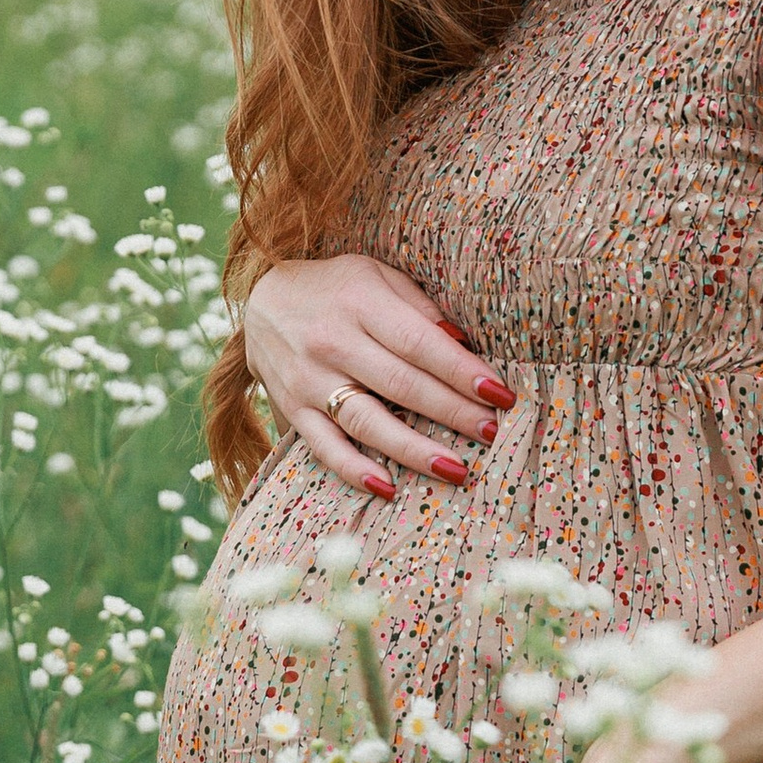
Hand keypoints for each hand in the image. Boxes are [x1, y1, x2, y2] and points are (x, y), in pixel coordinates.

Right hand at [241, 254, 515, 499]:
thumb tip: (462, 343)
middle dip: (452, 412)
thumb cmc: (337, 288)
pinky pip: (324, 446)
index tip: (500, 394)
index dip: (461, 372)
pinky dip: (354, 470)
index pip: (420, 343)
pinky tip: (388, 487)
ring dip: (414, 450)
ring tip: (456, 469)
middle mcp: (332, 342)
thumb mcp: (376, 275)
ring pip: (367, 422)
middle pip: (401, 385)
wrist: (262, 297)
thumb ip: (419, 306)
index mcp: (361, 303)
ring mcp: (308, 379)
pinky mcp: (291, 408)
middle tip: (492, 432)